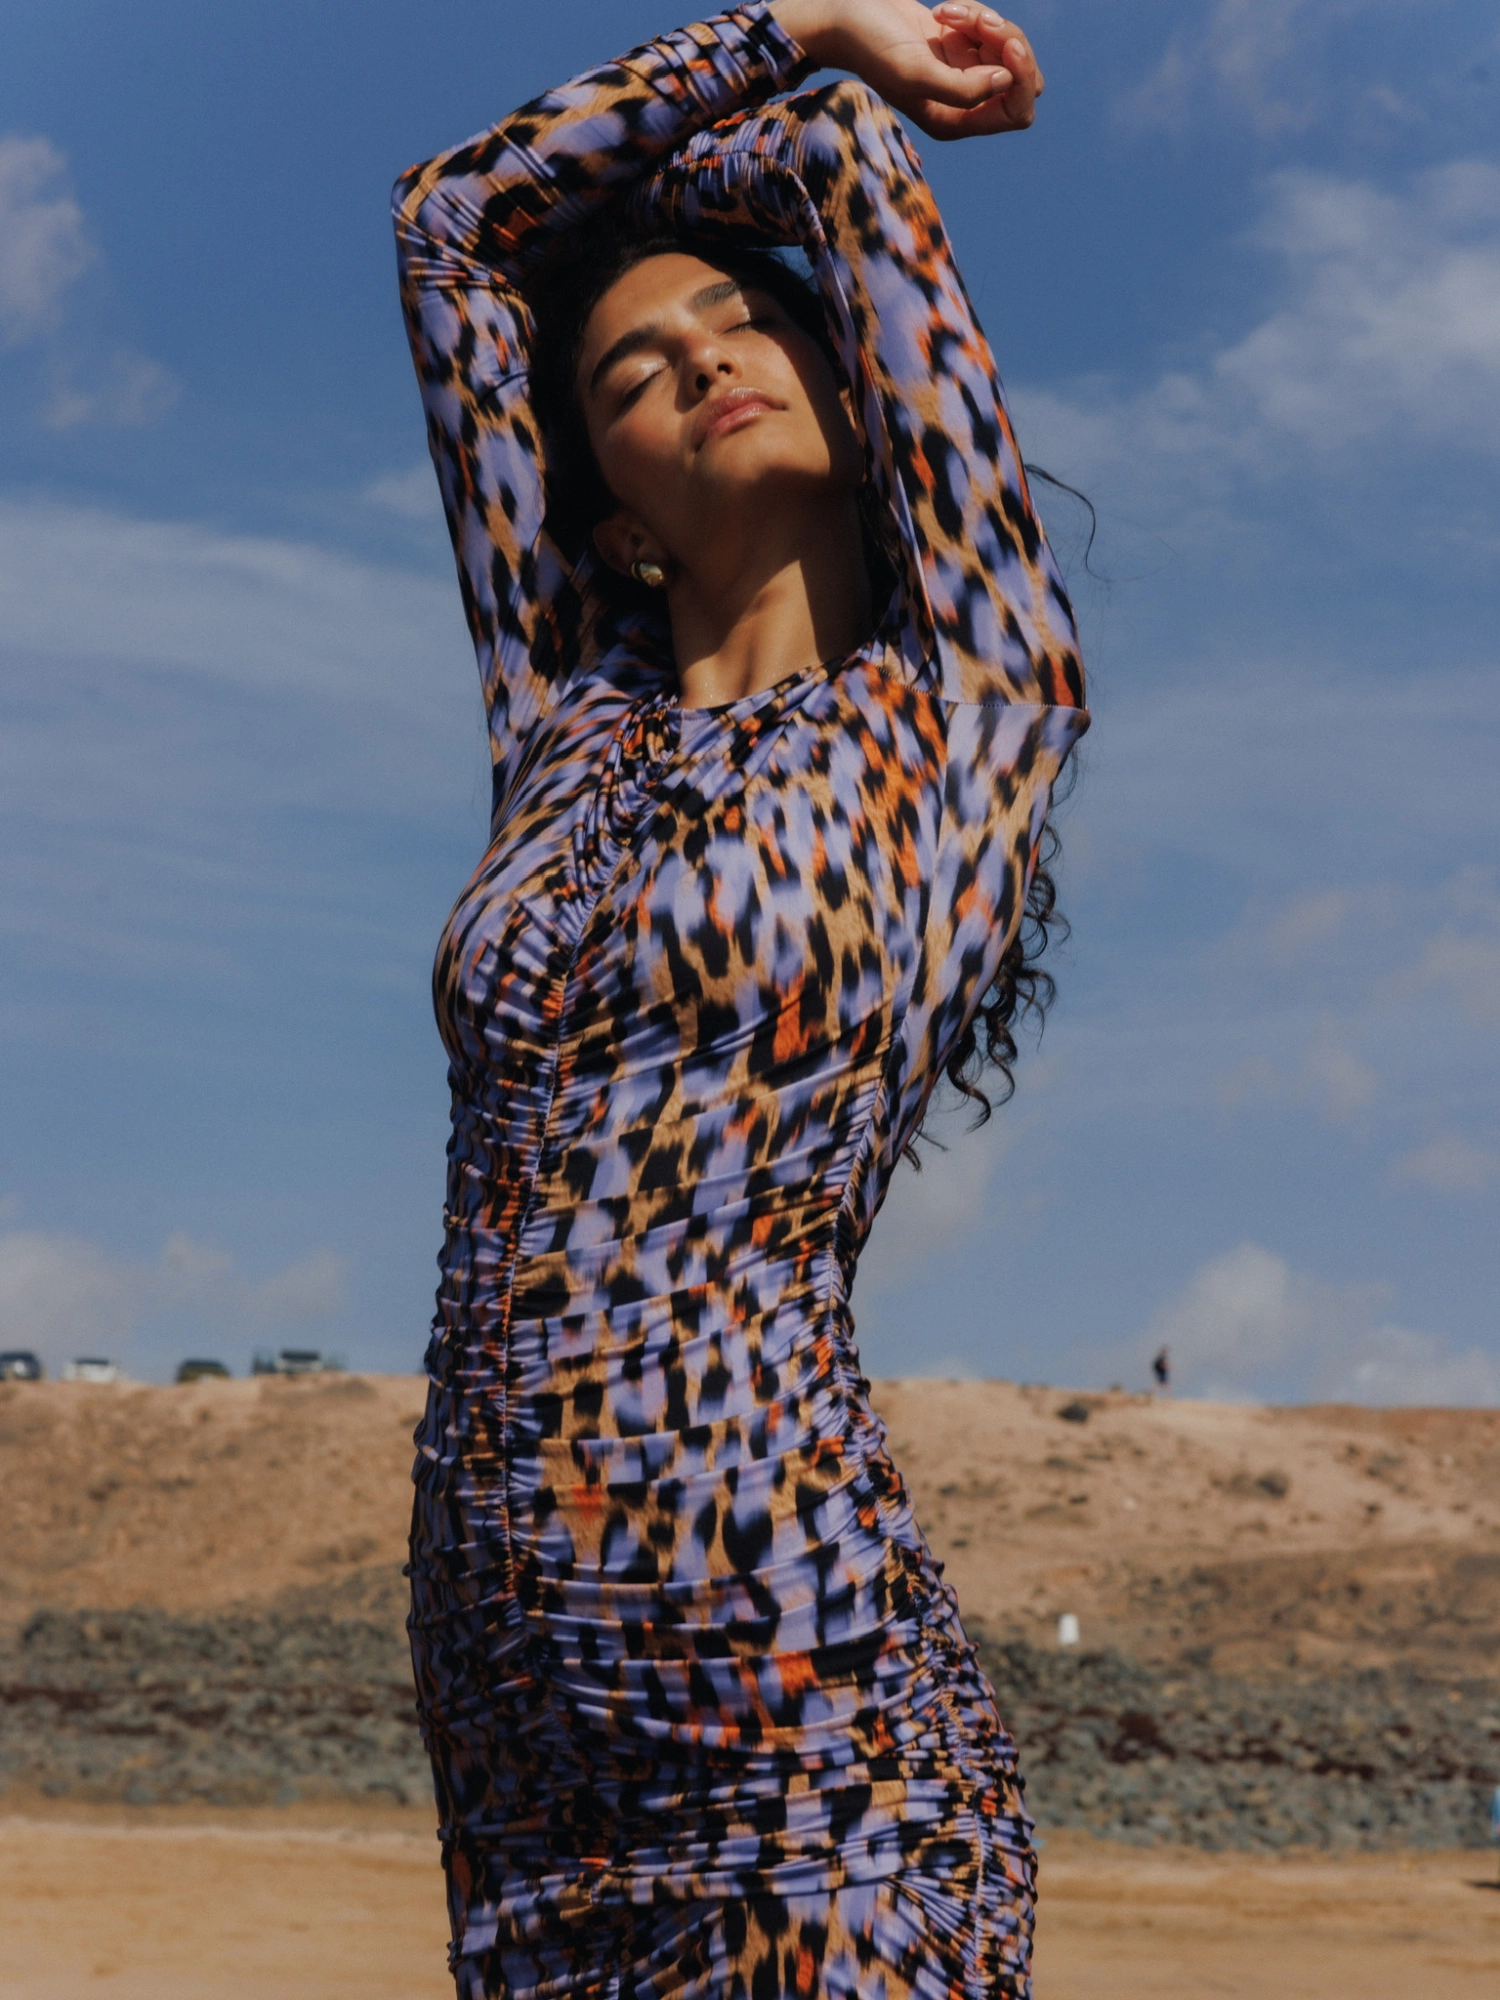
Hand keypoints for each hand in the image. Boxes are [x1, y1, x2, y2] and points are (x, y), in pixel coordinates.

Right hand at [769, 0, 1043, 140]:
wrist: (844, 14)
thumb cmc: (870, 46)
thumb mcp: (913, 71)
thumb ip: (962, 89)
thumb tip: (1005, 81)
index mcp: (953, 122)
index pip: (1017, 112)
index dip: (1023, 78)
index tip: (1007, 45)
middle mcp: (962, 103)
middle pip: (1022, 80)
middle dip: (1009, 45)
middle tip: (983, 23)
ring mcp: (962, 72)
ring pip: (1008, 49)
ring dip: (987, 22)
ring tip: (948, 14)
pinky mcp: (959, 44)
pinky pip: (990, 28)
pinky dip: (973, 13)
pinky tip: (943, 12)